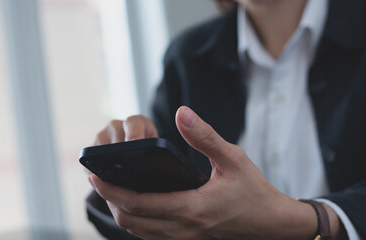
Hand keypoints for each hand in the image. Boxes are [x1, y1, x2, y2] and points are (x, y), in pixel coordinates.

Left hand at [88, 106, 341, 238]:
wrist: (271, 224)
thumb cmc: (253, 191)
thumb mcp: (233, 158)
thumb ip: (205, 136)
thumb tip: (181, 113)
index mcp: (191, 207)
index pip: (138, 202)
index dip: (111, 189)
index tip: (94, 173)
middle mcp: (183, 228)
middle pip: (130, 219)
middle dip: (110, 199)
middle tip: (99, 178)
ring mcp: (184, 238)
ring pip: (138, 231)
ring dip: (121, 211)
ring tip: (112, 189)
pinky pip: (151, 235)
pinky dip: (136, 221)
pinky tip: (137, 204)